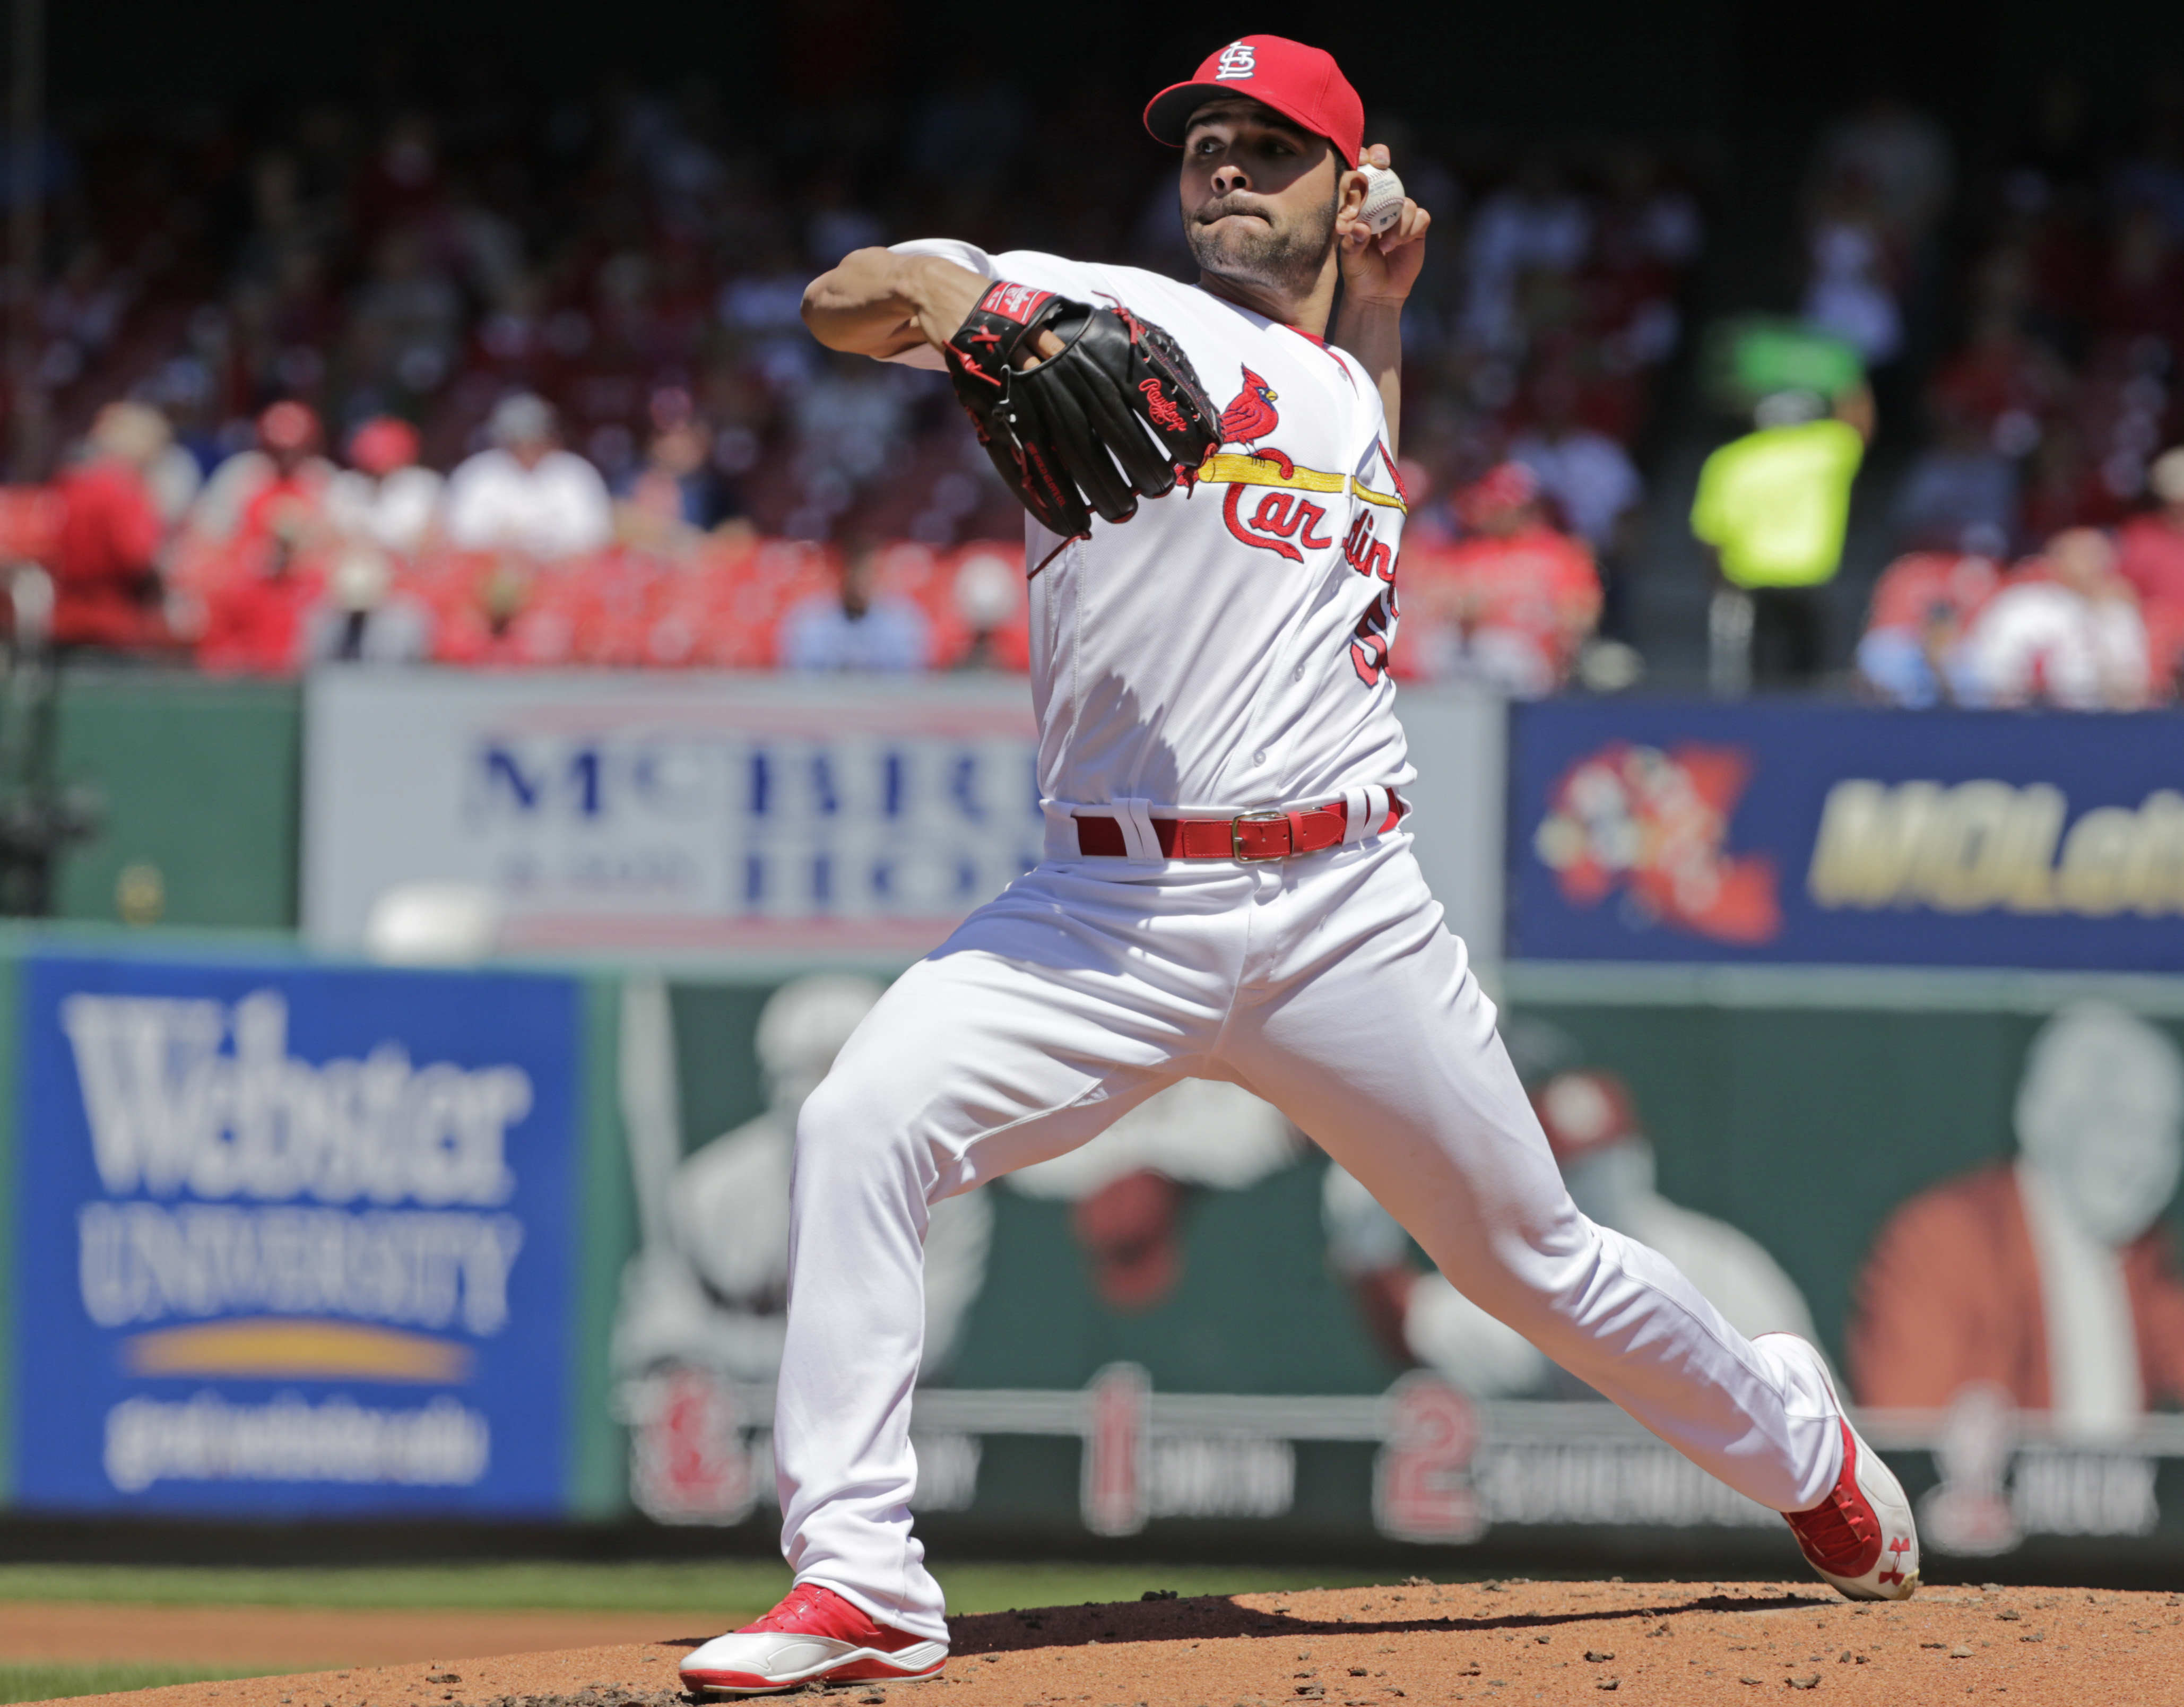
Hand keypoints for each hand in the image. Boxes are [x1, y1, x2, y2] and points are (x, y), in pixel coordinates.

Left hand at [1336, 144, 1429, 309]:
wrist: (1379, 293)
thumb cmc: (1359, 272)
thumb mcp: (1350, 260)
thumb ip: (1352, 243)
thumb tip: (1358, 228)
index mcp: (1362, 207)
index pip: (1363, 174)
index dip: (1366, 157)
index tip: (1368, 159)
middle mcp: (1382, 205)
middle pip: (1388, 175)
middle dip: (1386, 167)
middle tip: (1383, 166)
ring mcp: (1400, 215)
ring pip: (1406, 202)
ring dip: (1399, 223)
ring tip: (1386, 246)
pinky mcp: (1417, 228)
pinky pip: (1420, 217)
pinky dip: (1411, 229)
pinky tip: (1399, 245)